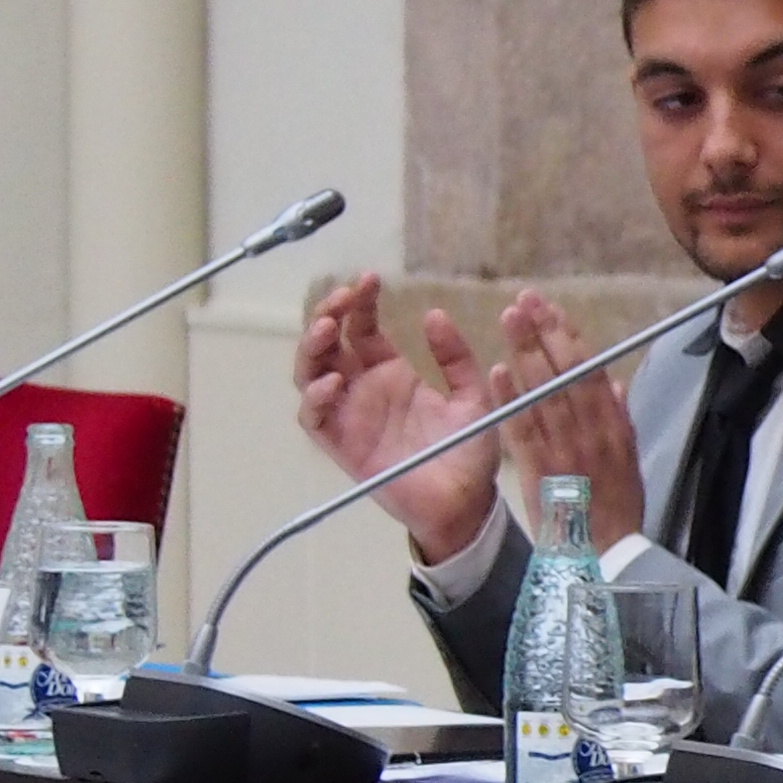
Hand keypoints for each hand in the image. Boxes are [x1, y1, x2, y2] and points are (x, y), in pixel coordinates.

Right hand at [292, 272, 511, 566]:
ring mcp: (348, 415)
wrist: (466, 503)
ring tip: (327, 329)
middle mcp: (363, 389)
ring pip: (310, 374)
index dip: (359, 302)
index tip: (369, 279)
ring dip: (312, 349)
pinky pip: (314, 418)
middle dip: (328, 315)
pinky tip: (333, 382)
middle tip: (342, 298)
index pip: (362, 327)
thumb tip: (434, 314)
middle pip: (328, 344)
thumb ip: (456, 358)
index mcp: (391, 372)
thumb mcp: (472, 396)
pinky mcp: (341, 445)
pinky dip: (315, 397)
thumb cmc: (467, 450)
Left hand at [488, 288, 645, 552]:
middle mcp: (590, 432)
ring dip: (525, 353)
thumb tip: (614, 385)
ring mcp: (563, 449)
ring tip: (509, 319)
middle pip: (565, 373)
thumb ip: (620, 420)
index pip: (590, 371)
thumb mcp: (629, 461)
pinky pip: (522, 430)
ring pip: (543, 392)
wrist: (603, 554)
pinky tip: (497, 372)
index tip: (551, 309)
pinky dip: (510, 400)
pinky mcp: (538, 471)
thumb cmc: (616, 507)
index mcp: (613, 426)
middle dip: (544, 333)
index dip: (569, 337)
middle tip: (525, 300)